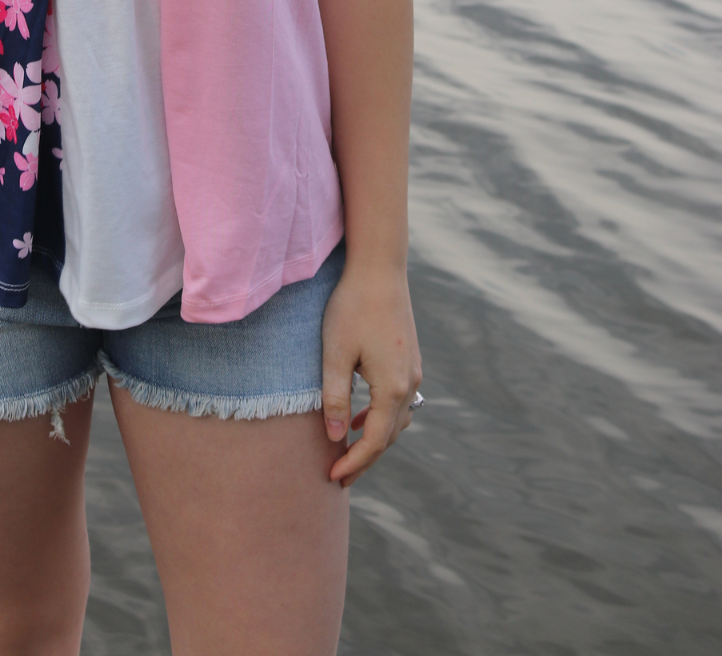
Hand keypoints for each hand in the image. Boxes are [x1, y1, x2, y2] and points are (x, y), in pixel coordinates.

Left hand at [321, 261, 420, 487]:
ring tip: (348, 453)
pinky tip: (362, 418)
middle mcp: (410, 383)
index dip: (355, 463)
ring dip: (375, 439)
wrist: (379, 269)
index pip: (376, 441)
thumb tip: (336, 439)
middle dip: (365, 459)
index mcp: (393, 387)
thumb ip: (336, 397)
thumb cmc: (352, 308)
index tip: (333, 478)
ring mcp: (414, 371)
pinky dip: (382, 418)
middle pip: (390, 436)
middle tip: (339, 477)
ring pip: (397, 420)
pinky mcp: (410, 359)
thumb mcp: (336, 354)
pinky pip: (399, 402)